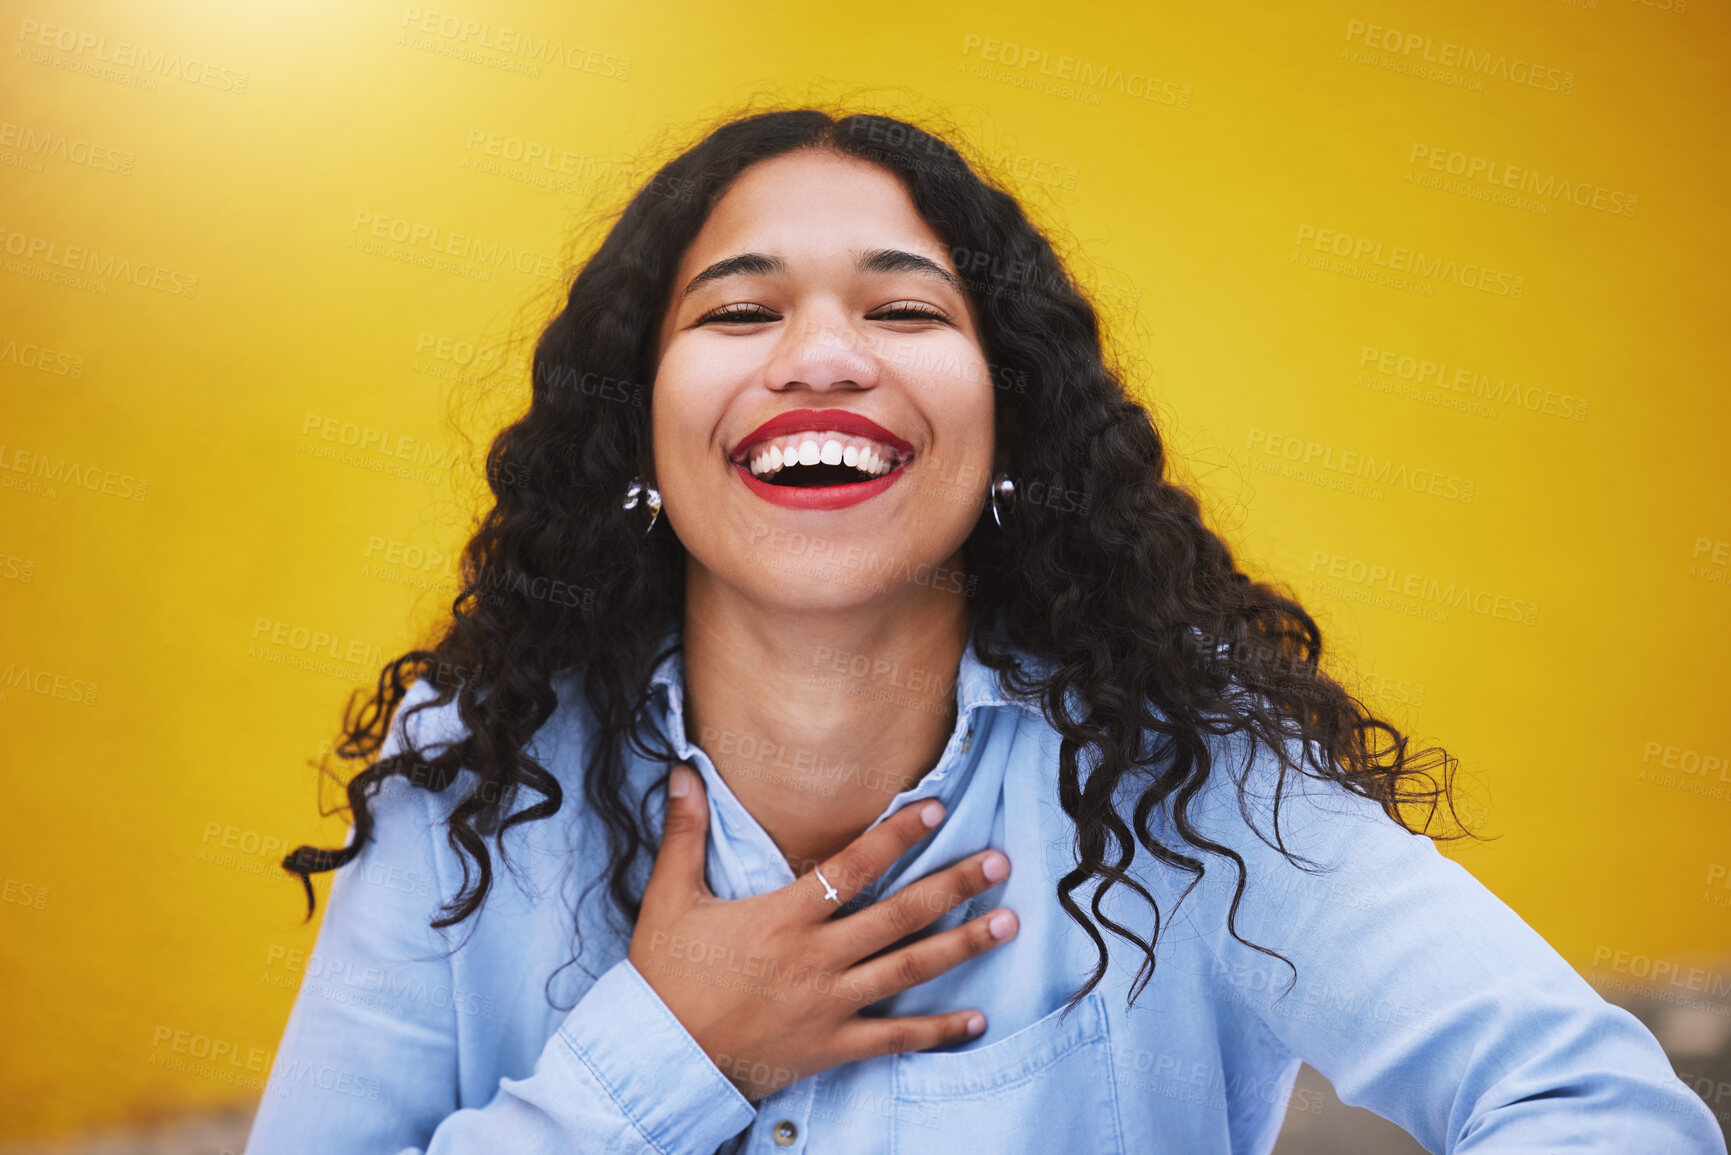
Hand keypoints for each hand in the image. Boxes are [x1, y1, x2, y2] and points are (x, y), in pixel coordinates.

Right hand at [627, 762, 1017, 1101]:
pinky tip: (977, 1021)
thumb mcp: (670, 898)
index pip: (852, 866)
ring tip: (1008, 924)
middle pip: (899, 915)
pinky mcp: (832, 1046)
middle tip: (1000, 863)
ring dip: (962, 946)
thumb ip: (684, 833)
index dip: (897, 835)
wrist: (658, 1057)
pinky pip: (895, 1038)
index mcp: (783, 917)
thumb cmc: (664, 976)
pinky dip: (938, 1032)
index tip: (938, 809)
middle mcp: (815, 957)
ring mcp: (829, 1004)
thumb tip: (683, 771)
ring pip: (909, 970)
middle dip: (953, 886)